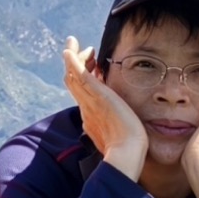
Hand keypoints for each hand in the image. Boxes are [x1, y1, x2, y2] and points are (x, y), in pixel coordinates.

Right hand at [63, 41, 146, 181]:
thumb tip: (119, 126)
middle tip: (74, 52)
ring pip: (71, 76)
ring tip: (73, 44)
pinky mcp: (96, 94)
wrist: (127, 153)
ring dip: (71, 58)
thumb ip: (116, 128)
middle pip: (71, 83)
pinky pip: (78, 74)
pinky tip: (70, 50)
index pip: (81, 94)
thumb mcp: (119, 135)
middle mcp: (86, 107)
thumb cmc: (128, 149)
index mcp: (91, 117)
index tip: (91, 69)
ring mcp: (89, 101)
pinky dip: (73, 61)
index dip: (81, 80)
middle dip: (71, 66)